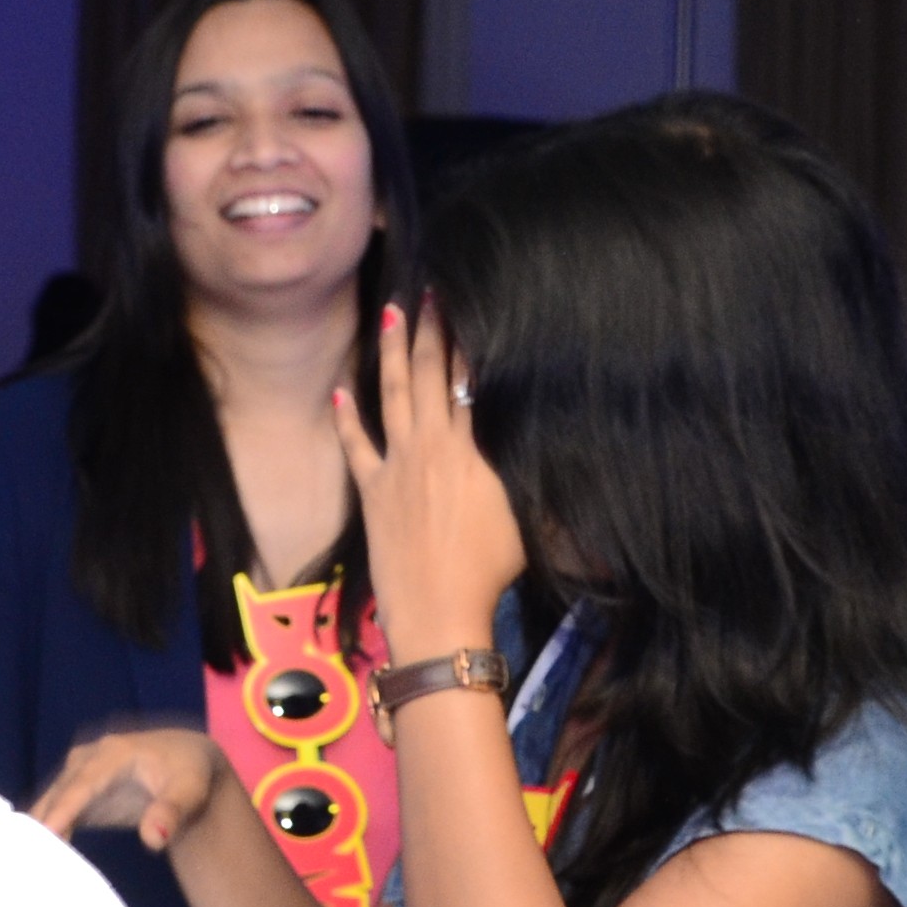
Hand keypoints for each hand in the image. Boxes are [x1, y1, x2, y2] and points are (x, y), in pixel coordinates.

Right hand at [33, 727, 232, 853]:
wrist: (188, 761)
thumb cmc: (190, 774)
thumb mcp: (191, 790)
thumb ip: (172, 812)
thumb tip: (153, 839)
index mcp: (113, 753)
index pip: (80, 784)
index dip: (61, 810)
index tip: (44, 835)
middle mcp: (87, 760)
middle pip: (57, 795)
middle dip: (39, 826)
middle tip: (23, 862)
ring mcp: (78, 775)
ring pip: (49, 804)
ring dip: (35, 833)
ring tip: (22, 866)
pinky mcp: (77, 793)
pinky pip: (54, 813)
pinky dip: (44, 835)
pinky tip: (36, 861)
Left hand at [339, 298, 522, 656]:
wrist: (439, 613)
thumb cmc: (491, 573)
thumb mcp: (528, 523)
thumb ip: (536, 484)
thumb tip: (565, 460)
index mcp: (470, 450)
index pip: (468, 382)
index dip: (467, 342)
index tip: (465, 309)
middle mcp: (431, 447)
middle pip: (431, 375)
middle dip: (430, 330)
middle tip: (429, 293)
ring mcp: (397, 466)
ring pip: (393, 395)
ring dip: (392, 352)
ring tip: (390, 313)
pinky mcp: (372, 491)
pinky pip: (356, 445)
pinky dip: (347, 417)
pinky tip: (341, 390)